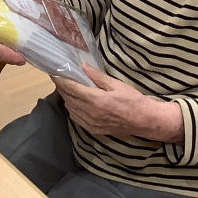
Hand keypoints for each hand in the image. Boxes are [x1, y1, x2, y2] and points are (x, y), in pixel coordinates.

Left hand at [53, 65, 184, 142]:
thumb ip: (97, 77)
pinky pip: (76, 118)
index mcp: (95, 100)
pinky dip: (72, 109)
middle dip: (62, 87)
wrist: (144, 121)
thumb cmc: (133, 100)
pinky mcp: (93, 130)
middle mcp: (90, 113)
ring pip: (71, 109)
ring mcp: (91, 124)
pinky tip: (75, 102)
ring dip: (67, 98)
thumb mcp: (116, 84)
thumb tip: (83, 67)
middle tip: (60, 77)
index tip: (54, 72)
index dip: (61, 80)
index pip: (71, 88)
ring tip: (68, 88)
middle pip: (68, 98)